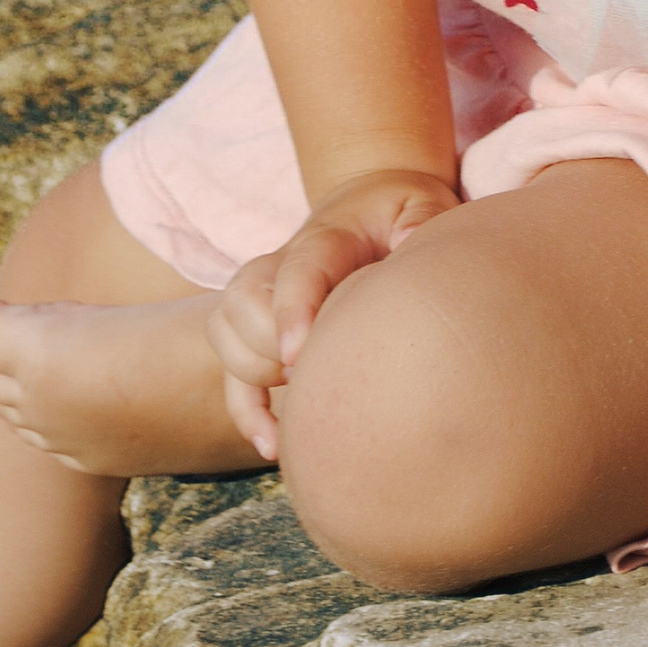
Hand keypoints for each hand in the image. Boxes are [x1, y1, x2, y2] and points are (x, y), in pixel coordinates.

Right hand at [205, 166, 459, 458]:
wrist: (369, 201)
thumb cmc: (400, 209)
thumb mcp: (422, 203)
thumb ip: (422, 221)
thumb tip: (411, 245)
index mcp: (326, 236)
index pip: (296, 269)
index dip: (291, 311)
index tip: (298, 357)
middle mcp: (281, 262)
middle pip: (244, 300)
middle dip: (268, 347)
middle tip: (315, 374)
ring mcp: (264, 293)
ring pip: (224, 330)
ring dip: (253, 374)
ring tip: (302, 401)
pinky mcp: (260, 325)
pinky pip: (231, 368)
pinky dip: (245, 410)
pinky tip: (274, 445)